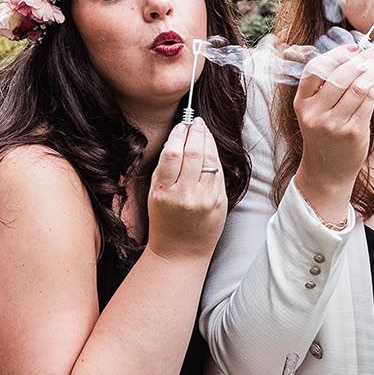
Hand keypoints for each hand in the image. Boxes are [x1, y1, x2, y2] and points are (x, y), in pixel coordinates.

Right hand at [145, 117, 227, 261]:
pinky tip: (211, 148)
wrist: (180, 253)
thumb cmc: (164, 222)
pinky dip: (215, 157)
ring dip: (208, 141)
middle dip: (196, 132)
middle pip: (194, 153)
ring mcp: (205, 199)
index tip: (182, 124)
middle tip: (196, 121)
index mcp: (163, 192)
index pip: (172, 154)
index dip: (179, 134)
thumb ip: (164, 170)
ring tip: (204, 130)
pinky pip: (219, 173)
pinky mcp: (219, 203)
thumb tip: (178, 140)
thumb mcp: (154, 195)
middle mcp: (185, 195)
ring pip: (210, 160)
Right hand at [293, 44, 373, 202]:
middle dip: (360, 59)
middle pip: (339, 76)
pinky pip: (369, 101)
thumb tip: (352, 55)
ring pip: (357, 87)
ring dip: (372, 70)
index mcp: (302, 103)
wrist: (327, 172)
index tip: (353, 47)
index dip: (336, 54)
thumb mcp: (314, 112)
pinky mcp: (353, 132)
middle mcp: (315, 113)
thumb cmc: (324, 137)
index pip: (315, 69)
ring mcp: (334, 124)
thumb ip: (326, 87)